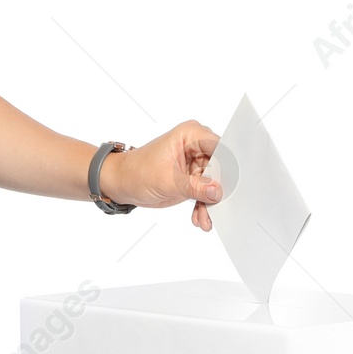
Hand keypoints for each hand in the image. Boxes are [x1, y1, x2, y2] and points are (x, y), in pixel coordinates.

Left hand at [103, 120, 222, 231]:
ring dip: (211, 202)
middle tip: (218, 207)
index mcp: (190, 134)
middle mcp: (196, 145)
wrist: (122, 183)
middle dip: (218, 189)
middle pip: (220, 167)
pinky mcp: (193, 177)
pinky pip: (206, 191)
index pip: (219, 147)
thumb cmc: (137, 172)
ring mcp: (195, 162)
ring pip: (214, 183)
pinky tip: (199, 217)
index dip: (227, 167)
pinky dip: (204, 205)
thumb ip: (194, 186)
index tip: (230, 187)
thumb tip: (217, 191)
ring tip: (205, 218)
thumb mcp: (167, 181)